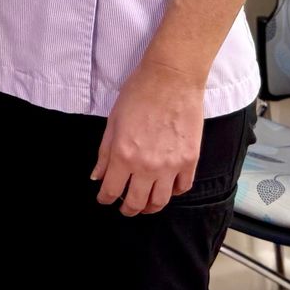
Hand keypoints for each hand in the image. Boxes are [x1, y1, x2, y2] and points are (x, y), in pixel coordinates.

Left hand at [93, 60, 204, 215]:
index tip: (103, 199)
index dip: (105, 198)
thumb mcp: (112, 122)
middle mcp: (148, 166)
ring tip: (144, 204)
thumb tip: (98, 176)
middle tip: (124, 208)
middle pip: (137, 202)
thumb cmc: (138, 95)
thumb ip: (104, 153)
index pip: (111, 189)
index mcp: (124, 156)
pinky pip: (182, 187)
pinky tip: (166, 188)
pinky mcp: (191, 160)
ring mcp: (172, 166)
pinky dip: (173, 192)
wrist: (171, 80)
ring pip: (161, 201)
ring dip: (150, 207)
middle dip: (128, 209)